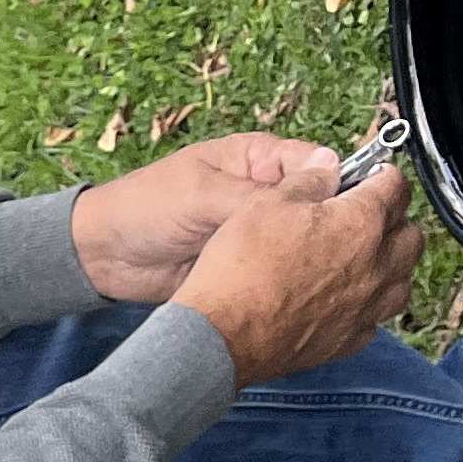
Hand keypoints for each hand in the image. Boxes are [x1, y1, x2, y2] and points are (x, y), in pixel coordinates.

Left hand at [68, 132, 349, 299]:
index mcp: (263, 160)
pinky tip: (311, 300)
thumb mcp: (203, 194)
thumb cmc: (145, 208)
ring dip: (317, 263)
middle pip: (320, 211)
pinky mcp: (249, 268)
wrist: (102, 258)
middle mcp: (268, 195)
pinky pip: (283, 274)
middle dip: (335, 232)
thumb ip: (258, 192)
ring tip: (338, 283)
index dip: (343, 191)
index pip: (322, 169)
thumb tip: (324, 177)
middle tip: (353, 257)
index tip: (360, 217)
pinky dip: (294, 286)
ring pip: (305, 246)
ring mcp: (260, 235)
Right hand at [168, 164, 419, 385]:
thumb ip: (310, 180)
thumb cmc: (241, 270)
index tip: (363, 177)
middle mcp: (376, 267)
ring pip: (402, 281)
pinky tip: (342, 302)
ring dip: (389, 266)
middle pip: (411, 234)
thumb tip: (329, 165)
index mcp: (362, 223)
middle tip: (362, 217)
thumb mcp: (268, 203)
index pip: (396, 185)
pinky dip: (366, 307)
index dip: (378, 175)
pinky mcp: (347, 342)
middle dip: (393, 220)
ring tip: (361, 262)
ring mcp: (365, 309)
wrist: (220, 337)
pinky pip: (375, 320)